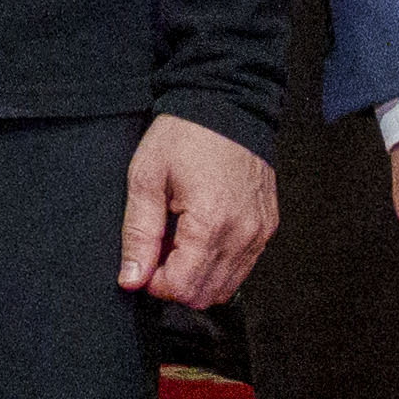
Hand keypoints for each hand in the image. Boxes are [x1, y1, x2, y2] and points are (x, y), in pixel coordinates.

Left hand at [115, 115, 280, 304]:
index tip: (145, 259)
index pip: (183, 288)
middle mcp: (243, 233)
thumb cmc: (184, 135)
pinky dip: (219, 263)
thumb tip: (131, 279)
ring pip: (226, 286)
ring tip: (180, 239)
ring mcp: (260, 232)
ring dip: (198, 275)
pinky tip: (201, 235)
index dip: (156, 282)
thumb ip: (139, 234)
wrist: (226, 104)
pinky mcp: (267, 226)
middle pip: (206, 294)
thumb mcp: (146, 179)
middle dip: (176, 282)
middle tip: (160, 248)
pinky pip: (243, 266)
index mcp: (211, 223)